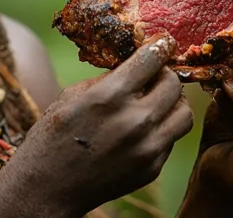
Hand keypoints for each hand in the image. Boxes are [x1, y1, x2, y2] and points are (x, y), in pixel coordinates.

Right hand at [0, 34, 193, 217]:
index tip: (162, 43)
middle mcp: (134, 122)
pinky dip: (162, 128)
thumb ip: (108, 79)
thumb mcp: (72, 96)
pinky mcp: (152, 168)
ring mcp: (147, 148)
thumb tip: (135, 63)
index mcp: (109, 97)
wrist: (48, 188)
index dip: (159, 46)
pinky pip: (171, 138)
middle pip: (173, 83)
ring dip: (173, 102)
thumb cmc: (53, 137)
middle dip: (164, 73)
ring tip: (155, 101)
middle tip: (153, 75)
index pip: (152, 59)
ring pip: (184, 113)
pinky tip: (142, 128)